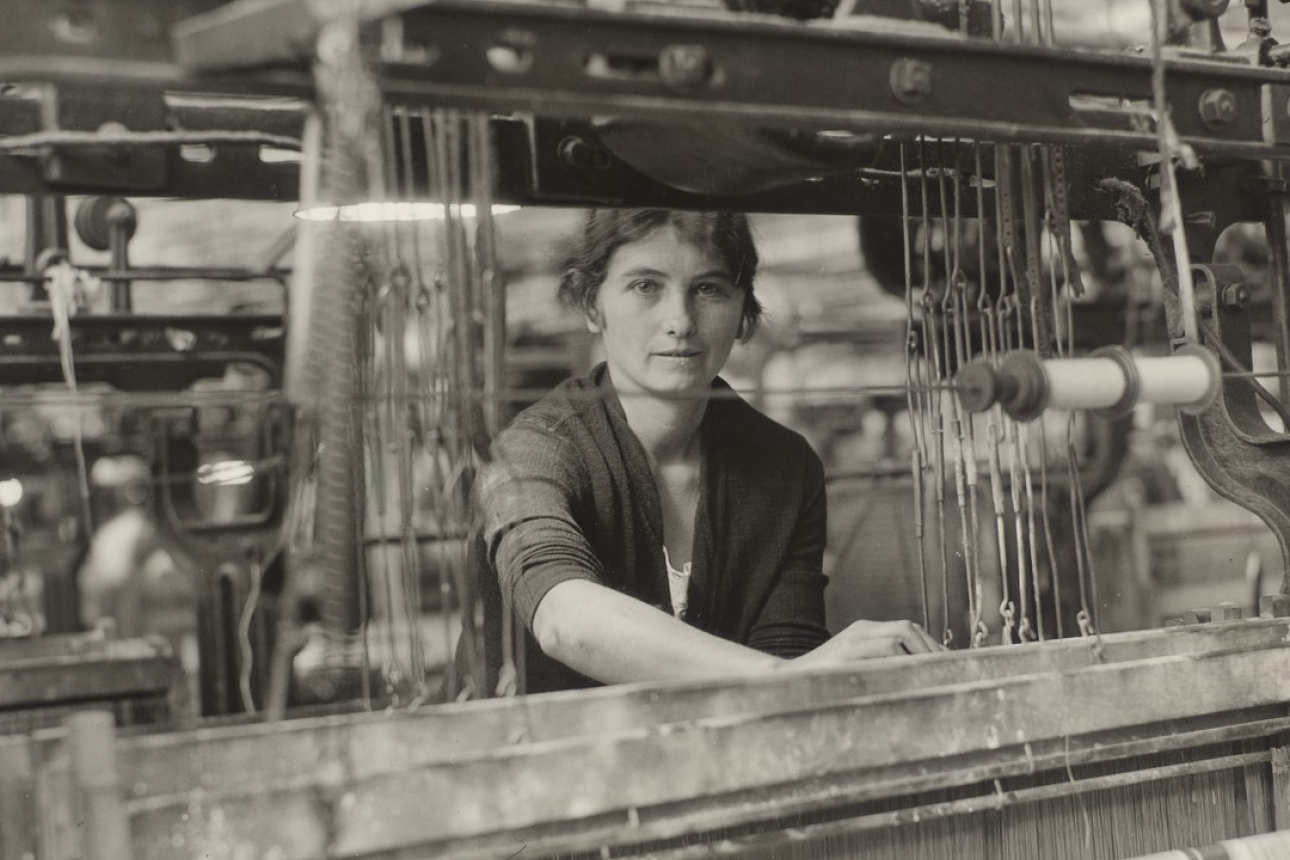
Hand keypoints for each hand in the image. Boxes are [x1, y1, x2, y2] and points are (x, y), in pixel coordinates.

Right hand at [791, 619, 944, 667]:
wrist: (787, 684)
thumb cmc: (826, 682)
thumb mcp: (858, 667)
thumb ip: (883, 664)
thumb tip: (920, 676)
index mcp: (864, 631)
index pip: (907, 628)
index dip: (931, 645)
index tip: (947, 665)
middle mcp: (860, 630)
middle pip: (908, 628)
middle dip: (932, 649)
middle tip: (947, 673)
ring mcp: (853, 641)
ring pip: (900, 636)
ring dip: (922, 655)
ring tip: (933, 677)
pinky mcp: (848, 654)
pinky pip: (887, 650)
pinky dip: (904, 662)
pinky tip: (913, 679)